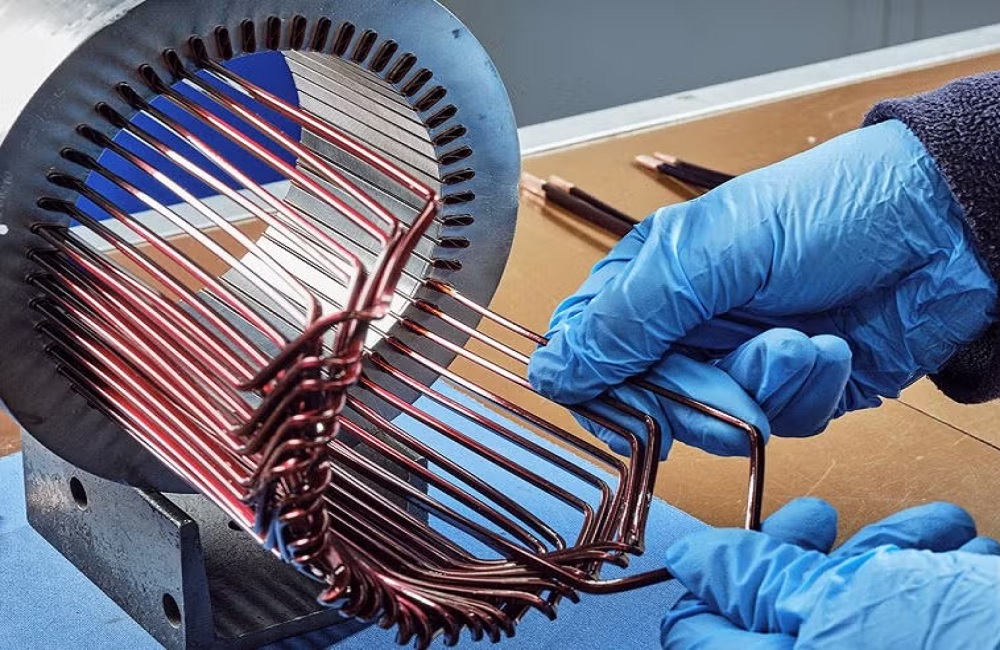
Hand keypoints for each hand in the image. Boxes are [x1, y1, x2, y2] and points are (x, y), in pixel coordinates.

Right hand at [529, 120, 996, 458]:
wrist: (941, 230)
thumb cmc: (823, 213)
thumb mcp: (711, 254)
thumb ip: (629, 318)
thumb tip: (549, 373)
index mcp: (649, 278)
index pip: (585, 349)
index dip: (597, 388)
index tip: (625, 409)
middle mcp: (683, 324)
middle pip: (642, 400)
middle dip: (692, 400)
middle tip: (736, 386)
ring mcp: (733, 361)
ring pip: (706, 421)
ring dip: (758, 391)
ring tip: (801, 345)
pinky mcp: (786, 392)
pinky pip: (771, 425)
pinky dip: (803, 396)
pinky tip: (828, 352)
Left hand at [661, 498, 999, 648]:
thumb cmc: (956, 648)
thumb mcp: (846, 605)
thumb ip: (760, 581)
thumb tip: (695, 562)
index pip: (698, 632)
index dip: (712, 577)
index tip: (741, 531)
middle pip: (776, 617)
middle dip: (804, 554)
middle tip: (820, 515)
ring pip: (851, 613)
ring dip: (889, 557)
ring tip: (940, 526)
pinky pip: (902, 622)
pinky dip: (932, 582)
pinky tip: (972, 553)